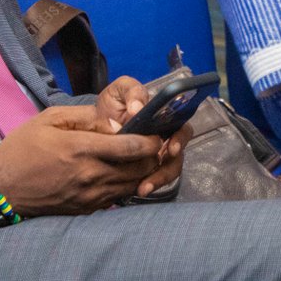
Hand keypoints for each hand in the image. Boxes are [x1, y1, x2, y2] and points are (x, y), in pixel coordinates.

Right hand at [0, 105, 164, 224]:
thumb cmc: (24, 147)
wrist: (1, 187)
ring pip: (133, 186)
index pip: (131, 147)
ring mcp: (90, 197)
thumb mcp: (51, 118)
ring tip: (142, 157)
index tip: (156, 132)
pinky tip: (122, 173)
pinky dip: (127, 185)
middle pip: (139, 169)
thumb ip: (87, 117)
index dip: (151, 140)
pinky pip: (118, 198)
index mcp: (81, 149)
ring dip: (143, 172)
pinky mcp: (87, 210)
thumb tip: (117, 121)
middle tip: (153, 143)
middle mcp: (90, 175)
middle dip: (153, 156)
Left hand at [94, 75, 192, 194]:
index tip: (172, 149)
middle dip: (168, 168)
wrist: (98, 119)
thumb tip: (137, 110)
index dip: (180, 139)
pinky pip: (153, 177)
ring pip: (168, 169)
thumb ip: (132, 93)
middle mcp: (166, 136)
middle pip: (178, 155)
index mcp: (166, 117)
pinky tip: (137, 190)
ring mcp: (157, 153)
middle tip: (154, 175)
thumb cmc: (115, 101)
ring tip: (143, 189)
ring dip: (158, 179)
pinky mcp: (147, 166)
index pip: (182, 128)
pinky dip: (148, 184)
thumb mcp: (122, 89)